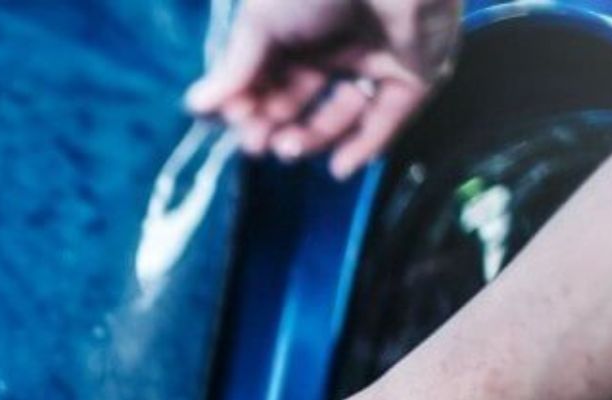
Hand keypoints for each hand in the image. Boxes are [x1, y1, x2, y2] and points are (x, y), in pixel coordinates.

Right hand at [187, 0, 461, 177]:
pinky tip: (339, 166)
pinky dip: (364, 147)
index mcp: (293, 25)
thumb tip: (195, 107)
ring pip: (340, 116)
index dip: (247, 103)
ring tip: (292, 148)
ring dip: (313, 139)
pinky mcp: (416, 73)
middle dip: (274, 126)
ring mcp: (375, 59)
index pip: (265, 77)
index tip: (234, 122)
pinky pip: (389, 119)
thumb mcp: (261, 21)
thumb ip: (234, 68)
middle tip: (259, 144)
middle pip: (298, 102)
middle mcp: (333, 43)